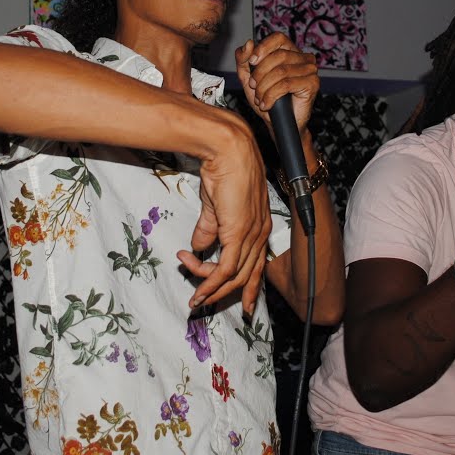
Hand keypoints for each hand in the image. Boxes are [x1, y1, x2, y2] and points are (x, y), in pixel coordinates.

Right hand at [177, 125, 271, 315]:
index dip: (249, 285)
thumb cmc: (223, 169)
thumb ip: (208, 228)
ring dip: (211, 289)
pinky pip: (225, 268)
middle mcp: (260, 233)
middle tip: (205, 304)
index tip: (243, 303)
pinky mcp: (238, 234)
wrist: (227, 150)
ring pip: (234, 276)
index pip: (257, 264)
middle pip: (247, 275)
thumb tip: (198, 246)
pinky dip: (210, 282)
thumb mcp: (214, 206)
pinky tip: (197, 288)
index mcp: (259, 225)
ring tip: (194, 296)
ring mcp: (251, 234)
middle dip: (227, 295)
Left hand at [235, 33, 318, 134]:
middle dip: (260, 73)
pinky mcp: (313, 84)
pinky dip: (271, 95)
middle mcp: (303, 58)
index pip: (278, 38)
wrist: (278, 123)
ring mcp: (310, 70)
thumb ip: (244, 60)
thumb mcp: (248, 78)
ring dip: (264, 87)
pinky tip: (266, 104)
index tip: (252, 62)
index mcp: (290, 51)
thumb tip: (248, 43)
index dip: (263, 48)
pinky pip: (286, 84)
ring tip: (259, 99)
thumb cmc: (266, 99)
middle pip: (278, 56)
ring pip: (281, 71)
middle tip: (253, 87)